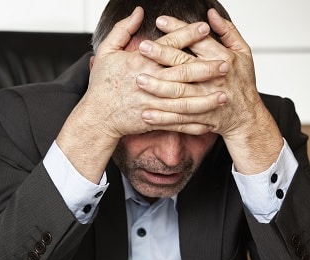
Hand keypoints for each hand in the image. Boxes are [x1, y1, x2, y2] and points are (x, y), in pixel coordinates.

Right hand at [56, 7, 225, 182]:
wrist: (96, 117)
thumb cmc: (101, 85)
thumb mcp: (106, 52)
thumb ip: (122, 30)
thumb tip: (138, 12)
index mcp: (139, 63)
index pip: (168, 46)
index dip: (187, 35)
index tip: (205, 27)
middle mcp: (148, 82)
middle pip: (182, 72)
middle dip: (206, 67)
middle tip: (225, 63)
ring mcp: (152, 103)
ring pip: (184, 100)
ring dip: (206, 98)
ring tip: (224, 93)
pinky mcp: (153, 120)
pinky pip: (176, 122)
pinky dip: (193, 123)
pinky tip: (209, 120)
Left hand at [137, 9, 282, 172]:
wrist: (247, 117)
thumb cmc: (242, 82)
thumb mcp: (243, 52)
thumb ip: (227, 31)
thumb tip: (211, 14)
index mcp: (223, 59)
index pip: (198, 41)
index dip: (179, 30)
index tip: (160, 21)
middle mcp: (214, 80)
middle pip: (185, 66)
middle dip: (163, 56)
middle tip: (143, 48)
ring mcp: (207, 101)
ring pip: (180, 94)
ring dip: (159, 88)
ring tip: (139, 80)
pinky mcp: (201, 119)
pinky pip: (180, 119)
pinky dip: (163, 118)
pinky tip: (146, 114)